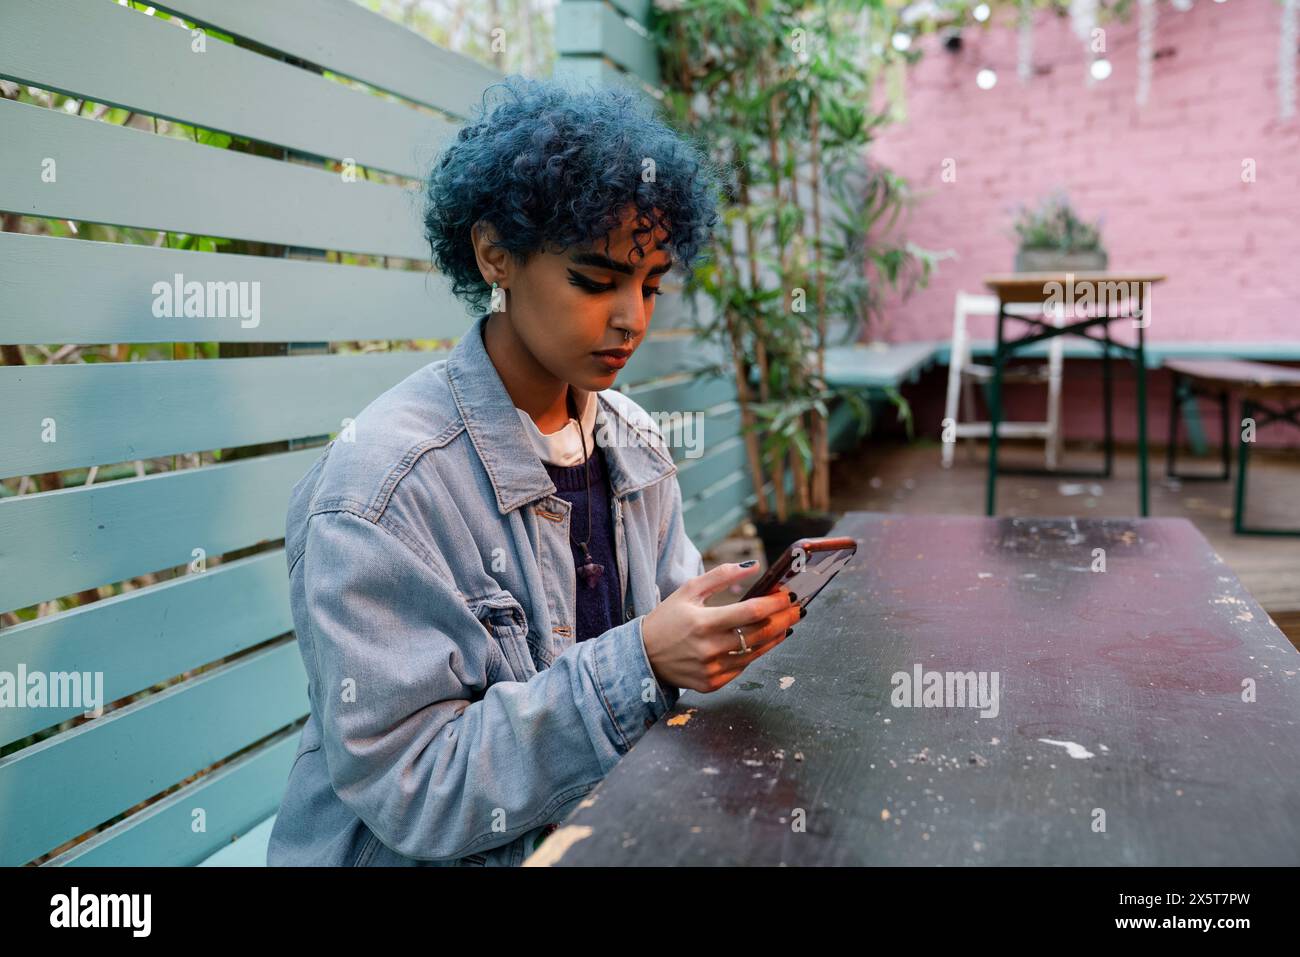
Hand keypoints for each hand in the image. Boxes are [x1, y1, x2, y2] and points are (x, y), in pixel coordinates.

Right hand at [641, 562, 801, 693]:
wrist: (644, 656)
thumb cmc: (667, 619)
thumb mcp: (688, 590)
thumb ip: (721, 576)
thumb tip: (753, 566)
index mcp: (703, 622)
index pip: (750, 612)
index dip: (774, 603)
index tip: (788, 595)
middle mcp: (709, 649)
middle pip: (759, 634)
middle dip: (783, 620)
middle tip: (796, 610)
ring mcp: (711, 670)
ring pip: (755, 654)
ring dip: (774, 638)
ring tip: (785, 625)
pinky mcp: (711, 684)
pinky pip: (741, 668)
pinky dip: (752, 654)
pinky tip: (760, 642)